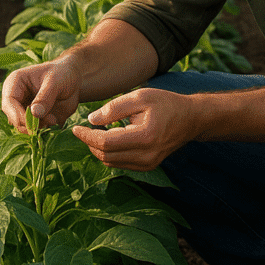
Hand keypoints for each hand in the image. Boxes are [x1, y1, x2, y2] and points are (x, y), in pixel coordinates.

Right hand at [1, 57, 80, 133]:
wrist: (72, 79)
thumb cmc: (62, 74)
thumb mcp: (55, 82)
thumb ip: (45, 97)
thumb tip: (35, 114)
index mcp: (15, 83)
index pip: (8, 102)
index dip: (17, 114)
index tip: (31, 123)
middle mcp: (16, 97)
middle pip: (13, 116)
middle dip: (29, 123)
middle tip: (48, 121)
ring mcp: (23, 108)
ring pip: (22, 125)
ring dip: (37, 127)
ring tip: (53, 119)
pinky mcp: (33, 117)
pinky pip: (33, 128)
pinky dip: (42, 128)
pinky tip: (54, 121)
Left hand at [72, 88, 197, 170]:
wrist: (190, 119)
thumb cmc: (165, 103)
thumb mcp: (140, 97)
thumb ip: (114, 108)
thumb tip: (91, 119)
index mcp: (144, 137)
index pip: (106, 142)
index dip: (87, 136)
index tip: (75, 128)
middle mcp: (146, 156)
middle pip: (106, 156)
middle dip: (90, 143)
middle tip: (82, 130)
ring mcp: (147, 164)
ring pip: (111, 162)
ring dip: (98, 150)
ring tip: (94, 133)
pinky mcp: (147, 167)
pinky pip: (120, 164)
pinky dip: (109, 154)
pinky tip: (108, 139)